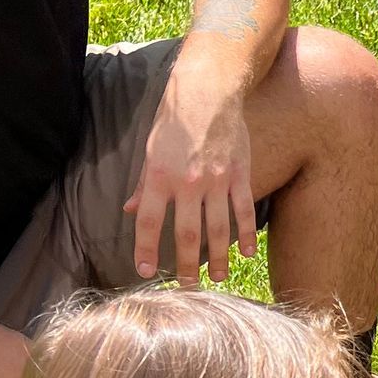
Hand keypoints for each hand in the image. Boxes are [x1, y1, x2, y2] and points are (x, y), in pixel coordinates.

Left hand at [125, 62, 257, 285]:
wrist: (208, 89)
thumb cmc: (174, 117)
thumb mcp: (151, 149)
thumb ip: (144, 184)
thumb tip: (129, 209)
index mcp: (159, 176)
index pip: (148, 223)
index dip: (145, 250)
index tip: (145, 272)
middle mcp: (187, 183)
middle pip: (185, 235)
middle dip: (185, 266)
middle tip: (186, 288)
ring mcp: (216, 181)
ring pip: (217, 229)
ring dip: (217, 258)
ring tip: (216, 278)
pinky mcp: (239, 174)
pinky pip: (243, 210)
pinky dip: (247, 234)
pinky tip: (247, 253)